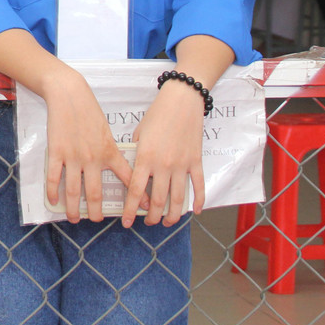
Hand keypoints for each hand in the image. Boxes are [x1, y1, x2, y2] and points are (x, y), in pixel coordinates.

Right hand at [42, 69, 130, 223]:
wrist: (69, 95)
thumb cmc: (90, 112)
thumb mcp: (107, 133)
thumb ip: (113, 152)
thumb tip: (120, 168)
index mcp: (110, 153)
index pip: (127, 180)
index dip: (136, 198)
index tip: (141, 211)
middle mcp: (93, 159)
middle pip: (94, 194)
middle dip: (96, 212)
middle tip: (96, 220)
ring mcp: (73, 157)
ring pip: (73, 191)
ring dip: (74, 208)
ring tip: (75, 218)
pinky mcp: (56, 152)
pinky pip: (54, 177)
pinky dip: (53, 192)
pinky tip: (53, 201)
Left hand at [124, 80, 205, 227]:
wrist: (181, 101)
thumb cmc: (157, 115)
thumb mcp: (139, 134)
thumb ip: (136, 154)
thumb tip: (133, 171)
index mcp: (145, 158)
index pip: (135, 190)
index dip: (130, 209)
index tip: (126, 222)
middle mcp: (163, 165)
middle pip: (157, 200)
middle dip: (152, 217)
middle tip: (148, 223)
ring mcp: (182, 165)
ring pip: (177, 198)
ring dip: (172, 215)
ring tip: (166, 222)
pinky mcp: (196, 162)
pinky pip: (198, 186)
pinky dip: (197, 201)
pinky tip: (194, 211)